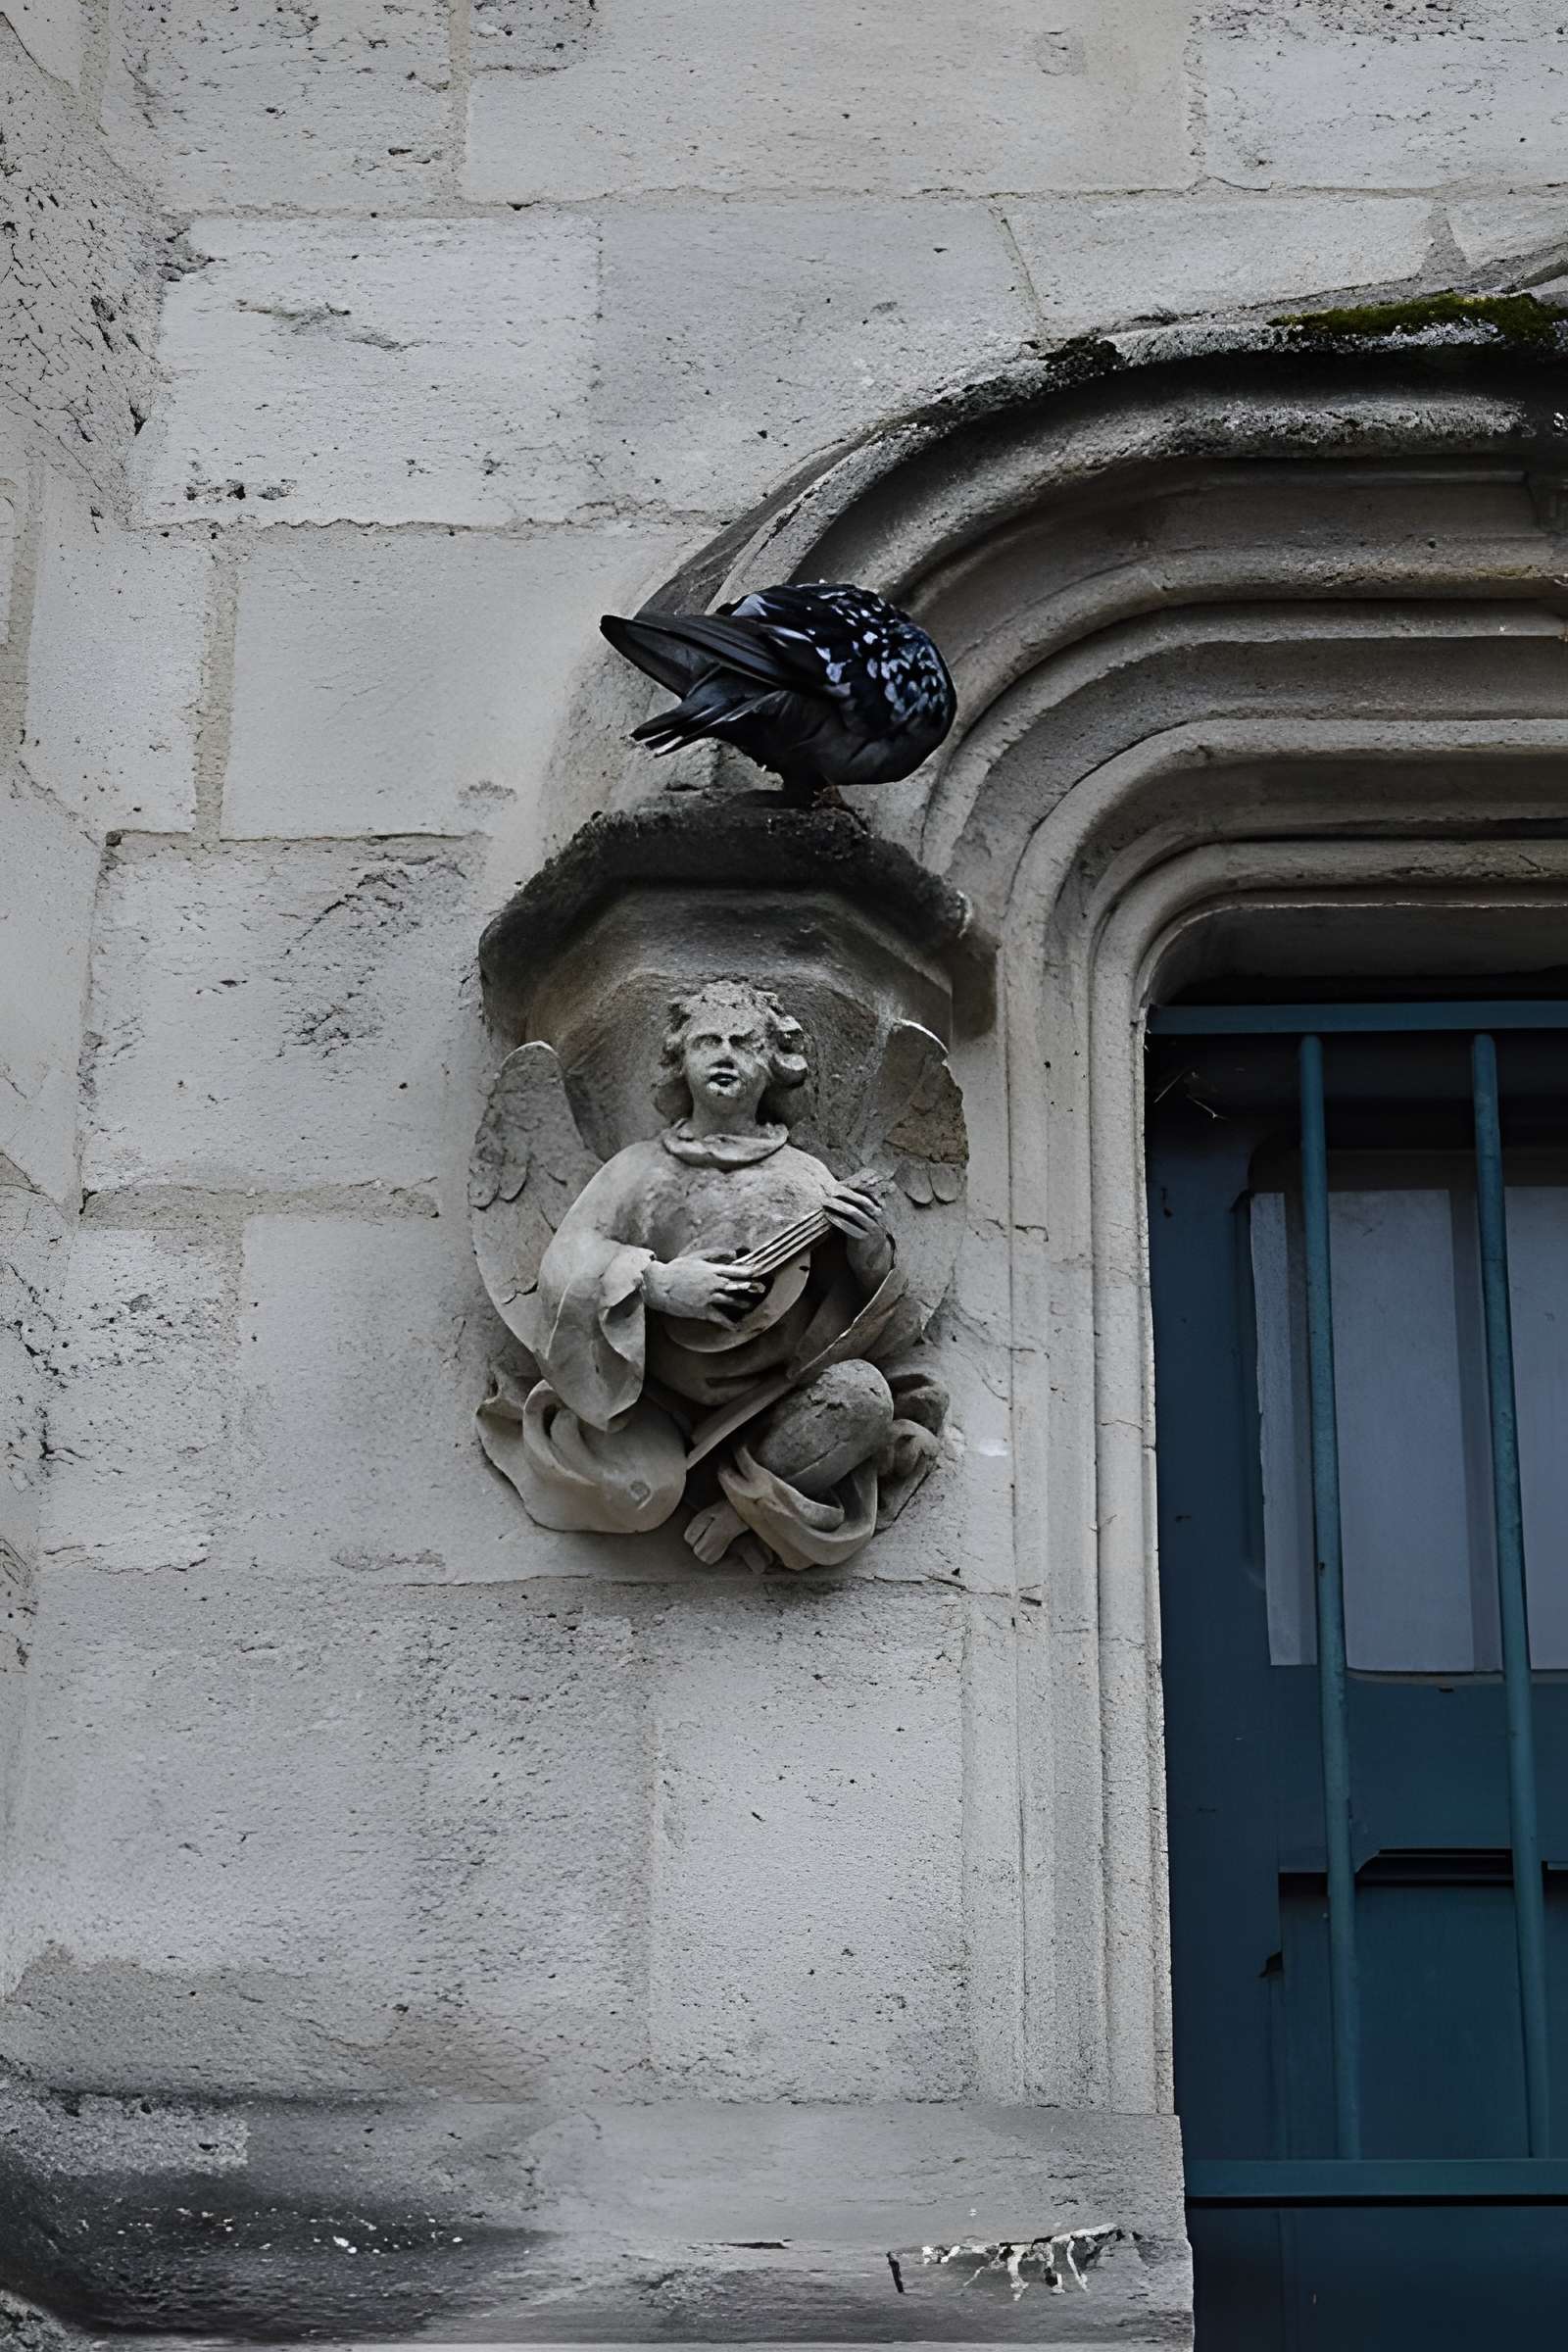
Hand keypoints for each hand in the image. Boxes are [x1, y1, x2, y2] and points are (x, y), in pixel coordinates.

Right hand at [643, 1252, 767, 1324]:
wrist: (660, 1285)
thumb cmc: (677, 1269)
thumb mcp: (697, 1256)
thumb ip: (716, 1253)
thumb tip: (734, 1253)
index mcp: (713, 1269)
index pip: (737, 1270)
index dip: (750, 1271)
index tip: (761, 1272)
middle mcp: (714, 1283)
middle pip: (738, 1285)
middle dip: (752, 1287)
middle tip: (763, 1288)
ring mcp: (709, 1297)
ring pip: (732, 1302)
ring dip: (744, 1304)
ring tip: (753, 1306)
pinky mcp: (703, 1310)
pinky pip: (721, 1318)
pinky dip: (731, 1323)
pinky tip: (739, 1327)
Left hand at [825, 1180, 891, 1288]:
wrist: (868, 1262)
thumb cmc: (860, 1238)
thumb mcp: (861, 1221)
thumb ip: (854, 1208)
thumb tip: (837, 1191)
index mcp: (877, 1210)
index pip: (864, 1194)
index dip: (850, 1188)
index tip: (836, 1183)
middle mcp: (877, 1218)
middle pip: (860, 1201)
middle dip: (843, 1194)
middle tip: (828, 1190)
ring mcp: (873, 1229)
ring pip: (854, 1212)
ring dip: (837, 1205)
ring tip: (824, 1201)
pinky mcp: (865, 1239)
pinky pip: (849, 1227)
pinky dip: (837, 1220)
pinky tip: (828, 1216)